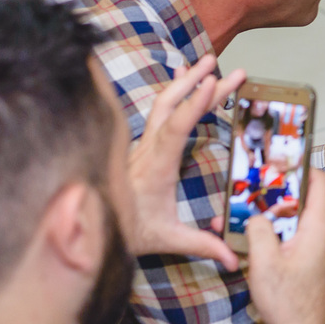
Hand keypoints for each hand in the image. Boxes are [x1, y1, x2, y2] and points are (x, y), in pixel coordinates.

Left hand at [126, 56, 244, 271]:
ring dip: (188, 81)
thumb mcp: (166, 240)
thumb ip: (202, 245)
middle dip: (200, 83)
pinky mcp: (141, 143)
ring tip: (211, 61)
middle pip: (172, 105)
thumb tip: (234, 261)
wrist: (90, 226)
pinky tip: (183, 77)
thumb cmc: (127, 230)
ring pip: (163, 103)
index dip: (195, 104)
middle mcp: (146, 148)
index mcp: (155, 166)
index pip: (175, 128)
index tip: (212, 82)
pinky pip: (158, 109)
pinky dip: (174, 90)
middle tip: (229, 69)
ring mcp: (141, 143)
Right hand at [247, 169, 324, 323]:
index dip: (300, 166)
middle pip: (303, 201)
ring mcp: (321, 250)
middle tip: (250, 190)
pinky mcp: (314, 263)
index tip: (279, 160)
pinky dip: (276, 236)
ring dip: (270, 219)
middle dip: (274, 195)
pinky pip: (295, 239)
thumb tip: (254, 215)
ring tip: (240, 220)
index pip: (319, 181)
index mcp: (319, 229)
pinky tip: (252, 242)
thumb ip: (258, 229)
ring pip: (295, 222)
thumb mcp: (264, 261)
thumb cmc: (289, 305)